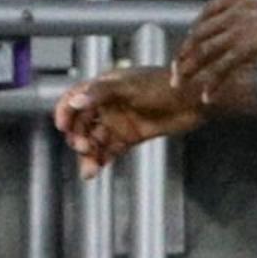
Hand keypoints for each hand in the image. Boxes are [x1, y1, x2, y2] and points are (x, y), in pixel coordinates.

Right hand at [53, 65, 206, 177]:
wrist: (194, 100)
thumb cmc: (162, 85)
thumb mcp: (129, 87)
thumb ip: (100, 94)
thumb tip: (75, 102)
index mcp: (103, 88)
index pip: (74, 98)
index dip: (65, 112)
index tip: (62, 127)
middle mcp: (107, 105)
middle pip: (82, 124)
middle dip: (79, 138)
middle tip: (85, 147)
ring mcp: (118, 122)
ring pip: (94, 140)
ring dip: (88, 155)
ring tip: (89, 169)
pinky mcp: (130, 137)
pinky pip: (109, 151)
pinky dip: (101, 161)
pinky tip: (95, 171)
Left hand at [174, 0, 256, 102]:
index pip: (208, 11)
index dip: (195, 30)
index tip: (189, 43)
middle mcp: (237, 9)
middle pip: (200, 33)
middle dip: (185, 53)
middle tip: (176, 69)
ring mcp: (241, 28)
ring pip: (205, 51)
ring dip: (189, 70)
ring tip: (180, 84)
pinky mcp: (249, 48)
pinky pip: (222, 68)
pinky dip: (212, 84)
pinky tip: (207, 96)